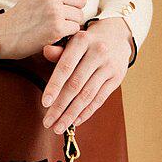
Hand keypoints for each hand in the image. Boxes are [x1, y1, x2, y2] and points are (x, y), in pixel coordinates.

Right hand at [0, 0, 93, 59]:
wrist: (8, 31)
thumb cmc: (28, 7)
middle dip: (73, 7)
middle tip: (55, 11)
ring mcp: (53, 9)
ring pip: (79, 15)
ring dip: (70, 21)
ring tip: (51, 20)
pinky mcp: (56, 27)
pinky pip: (75, 28)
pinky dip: (66, 32)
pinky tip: (52, 30)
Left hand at [38, 17, 133, 132]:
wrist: (117, 34)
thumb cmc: (87, 41)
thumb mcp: (73, 39)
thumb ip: (59, 50)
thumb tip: (46, 52)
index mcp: (82, 41)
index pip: (65, 67)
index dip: (54, 86)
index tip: (44, 104)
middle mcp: (97, 52)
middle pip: (75, 85)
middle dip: (60, 107)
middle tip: (48, 122)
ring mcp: (108, 66)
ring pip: (87, 95)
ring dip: (72, 114)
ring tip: (59, 127)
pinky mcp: (116, 78)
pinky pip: (100, 98)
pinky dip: (87, 112)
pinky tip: (76, 121)